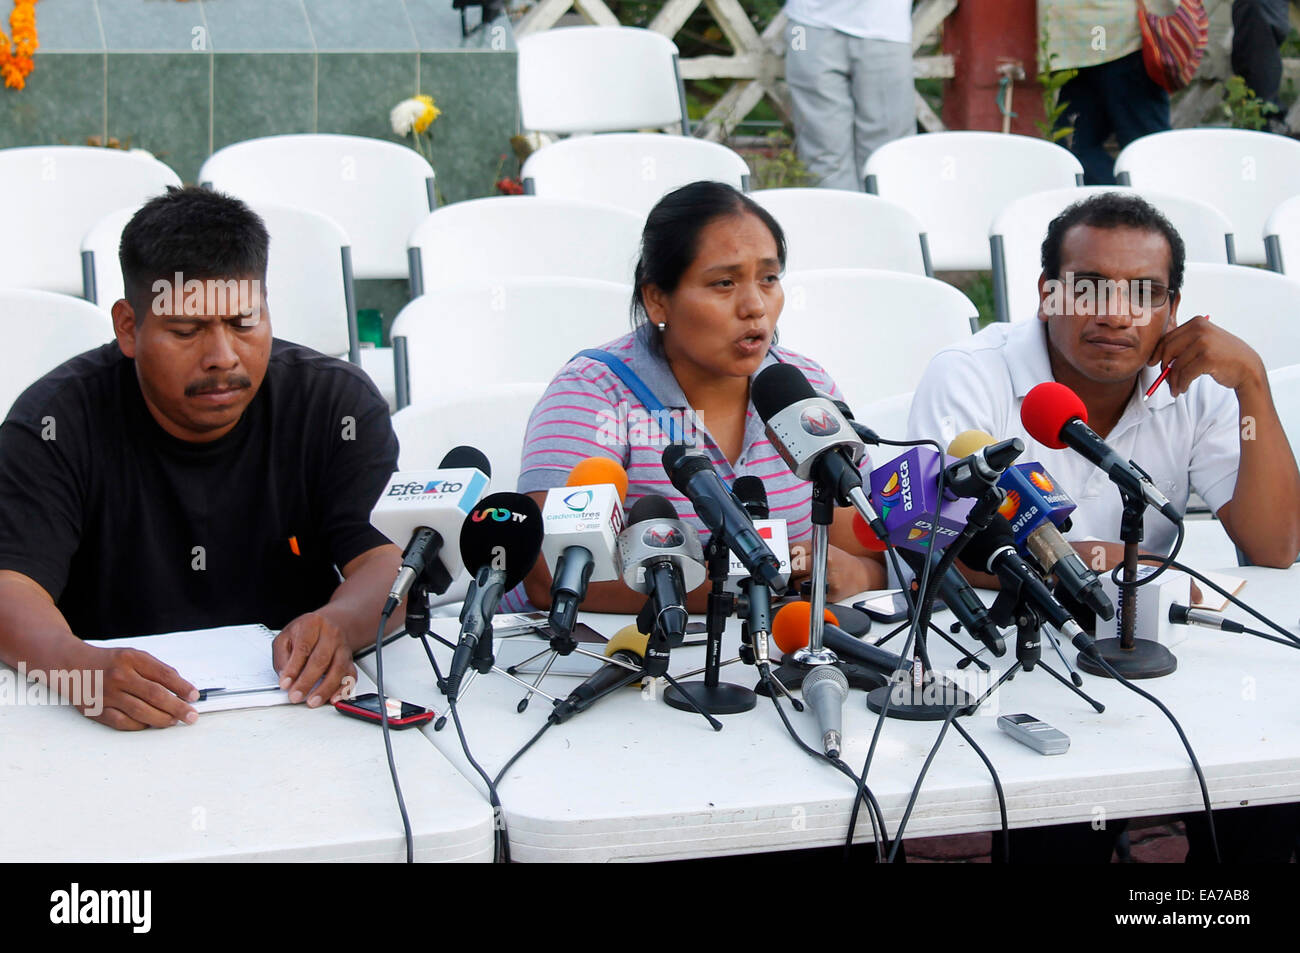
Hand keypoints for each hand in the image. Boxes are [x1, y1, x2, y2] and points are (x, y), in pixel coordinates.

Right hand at [84, 645, 198, 729]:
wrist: (70, 664)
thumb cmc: (108, 662)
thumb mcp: (133, 656)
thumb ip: (155, 669)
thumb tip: (181, 688)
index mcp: (131, 659)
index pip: (164, 675)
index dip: (182, 687)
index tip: (194, 696)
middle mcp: (119, 676)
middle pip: (155, 695)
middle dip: (178, 707)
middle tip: (191, 716)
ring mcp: (106, 694)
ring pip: (141, 711)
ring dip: (162, 719)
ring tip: (174, 721)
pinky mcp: (96, 710)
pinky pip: (123, 722)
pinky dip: (140, 725)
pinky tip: (150, 725)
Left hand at [273, 611, 356, 707]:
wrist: (328, 625)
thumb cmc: (305, 632)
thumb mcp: (286, 637)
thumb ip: (282, 656)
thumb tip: (285, 676)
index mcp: (312, 624)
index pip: (303, 648)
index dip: (293, 668)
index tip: (285, 683)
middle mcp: (331, 634)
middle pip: (321, 659)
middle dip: (307, 681)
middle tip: (296, 695)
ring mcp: (343, 648)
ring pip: (338, 669)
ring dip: (325, 688)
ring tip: (313, 701)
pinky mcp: (350, 661)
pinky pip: (351, 676)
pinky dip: (343, 689)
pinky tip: (334, 698)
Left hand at [788, 544, 881, 602]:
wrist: (860, 575)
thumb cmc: (838, 562)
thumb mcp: (821, 548)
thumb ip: (802, 551)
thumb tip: (781, 559)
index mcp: (819, 546)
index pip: (791, 550)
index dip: (787, 558)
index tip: (788, 561)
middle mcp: (824, 560)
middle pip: (793, 567)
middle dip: (790, 572)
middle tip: (797, 573)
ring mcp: (827, 576)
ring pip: (797, 583)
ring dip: (797, 584)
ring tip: (810, 580)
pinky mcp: (829, 591)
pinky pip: (806, 595)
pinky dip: (805, 594)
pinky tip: (815, 588)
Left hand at [1147, 315, 1265, 396]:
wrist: (1248, 367)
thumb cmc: (1224, 357)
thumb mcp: (1204, 342)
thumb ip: (1184, 344)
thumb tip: (1157, 356)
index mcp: (1197, 323)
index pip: (1167, 338)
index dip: (1157, 353)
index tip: (1153, 363)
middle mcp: (1200, 329)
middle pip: (1167, 350)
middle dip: (1163, 367)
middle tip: (1165, 379)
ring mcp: (1204, 343)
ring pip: (1175, 365)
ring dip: (1173, 380)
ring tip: (1176, 388)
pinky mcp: (1207, 358)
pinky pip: (1184, 374)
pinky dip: (1181, 384)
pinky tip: (1182, 389)